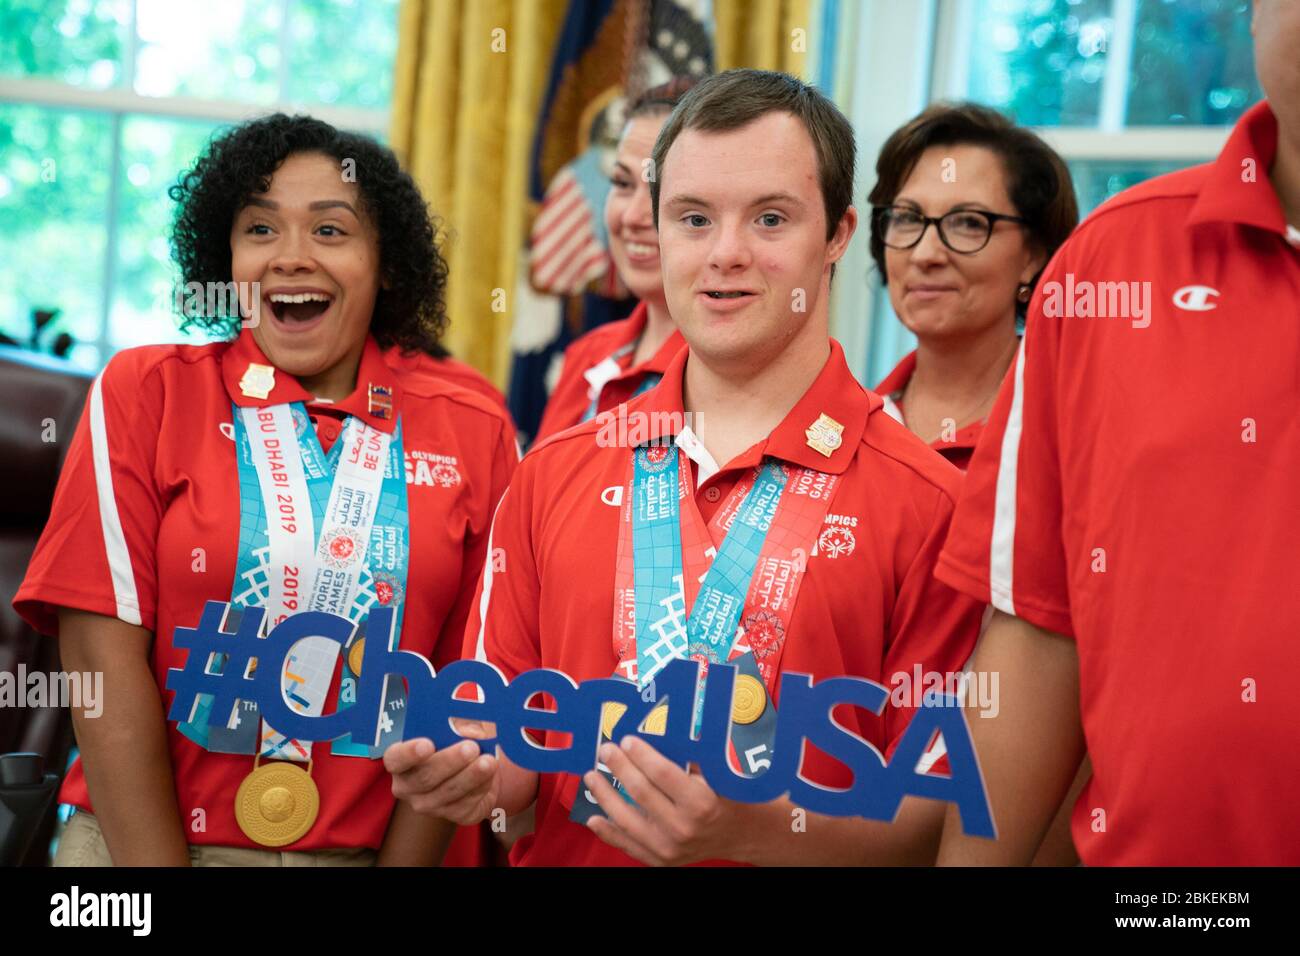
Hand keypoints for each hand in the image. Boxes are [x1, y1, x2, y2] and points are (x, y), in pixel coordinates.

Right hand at [383, 722, 499, 825]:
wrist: (474, 765)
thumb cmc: (456, 738)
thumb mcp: (455, 725)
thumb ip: (458, 724)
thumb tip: (471, 730)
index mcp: (400, 760)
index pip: (396, 758)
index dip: (409, 753)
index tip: (427, 744)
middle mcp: (408, 786)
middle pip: (424, 778)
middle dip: (450, 762)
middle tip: (471, 747)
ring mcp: (429, 805)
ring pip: (448, 793)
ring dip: (471, 776)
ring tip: (488, 761)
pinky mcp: (454, 815)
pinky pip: (467, 805)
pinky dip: (481, 787)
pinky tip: (491, 773)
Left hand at [582, 735, 754, 865]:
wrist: (737, 834)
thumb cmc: (723, 796)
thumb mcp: (712, 774)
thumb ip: (683, 759)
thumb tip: (647, 739)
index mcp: (701, 802)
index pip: (662, 773)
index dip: (641, 754)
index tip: (627, 740)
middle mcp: (684, 828)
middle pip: (641, 793)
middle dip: (620, 767)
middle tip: (606, 750)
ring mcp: (670, 848)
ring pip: (626, 819)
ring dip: (605, 795)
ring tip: (592, 776)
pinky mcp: (660, 861)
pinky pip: (627, 845)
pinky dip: (608, 831)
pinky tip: (594, 817)